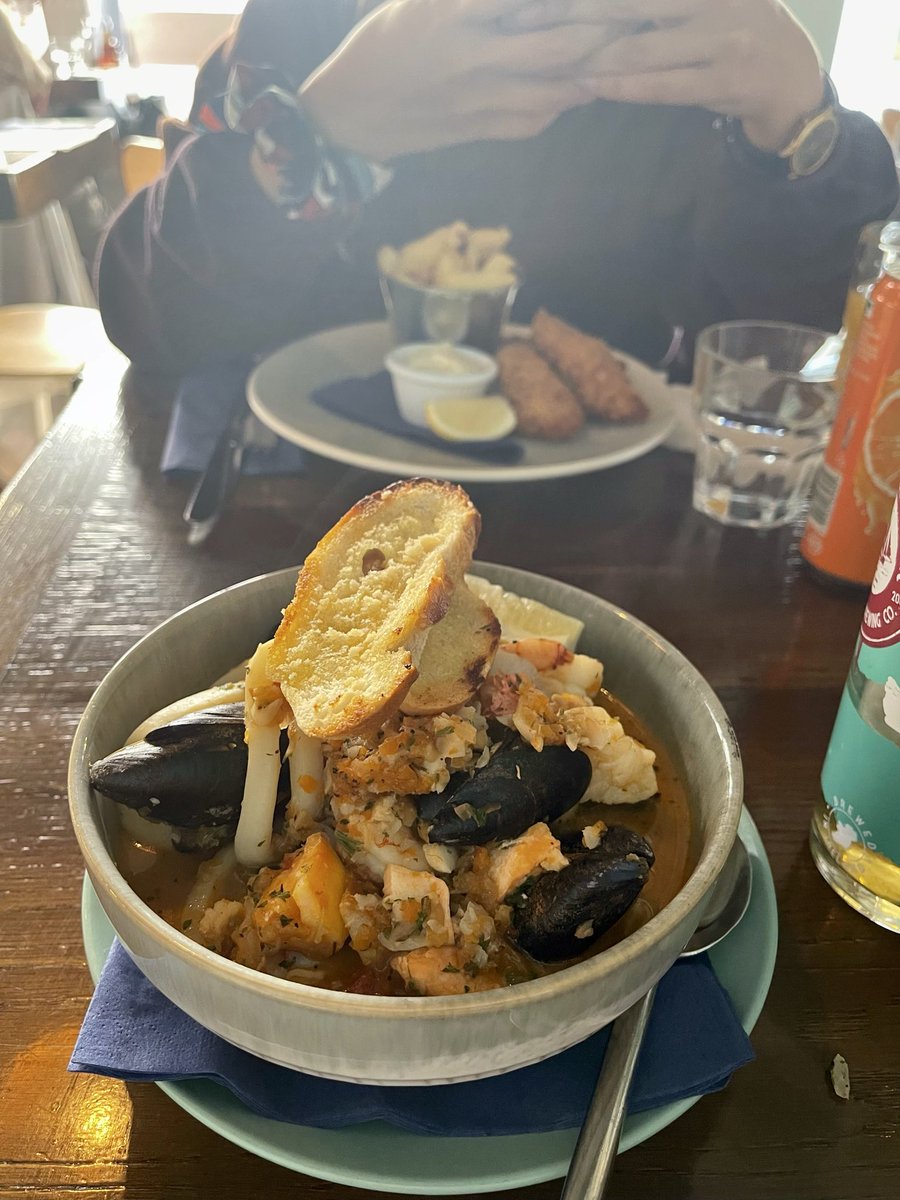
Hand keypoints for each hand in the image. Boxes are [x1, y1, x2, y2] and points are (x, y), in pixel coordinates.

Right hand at [299, 0, 617, 161]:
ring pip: (551, 90)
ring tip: (623, 52)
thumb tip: (516, 1)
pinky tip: (582, 88)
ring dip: (591, 71)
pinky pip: (531, 121)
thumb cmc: (382, 44)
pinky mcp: (476, 131)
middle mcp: (469, 56)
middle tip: (633, 15)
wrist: (345, 115)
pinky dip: (561, 104)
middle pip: (555, 43)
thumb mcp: (416, 0)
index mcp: (450, 11)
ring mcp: (475, 100)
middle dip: (602, 28)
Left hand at [507, 0, 824, 151]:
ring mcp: (725, 39)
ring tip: (547, 55)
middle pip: (631, 2)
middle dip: (573, 11)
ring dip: (591, 54)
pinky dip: (623, 85)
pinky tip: (588, 84)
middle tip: (524, 19)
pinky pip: (663, 85)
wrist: (794, 81)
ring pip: (642, 46)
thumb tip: (600, 3)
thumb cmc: (736, 32)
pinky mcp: (726, 81)